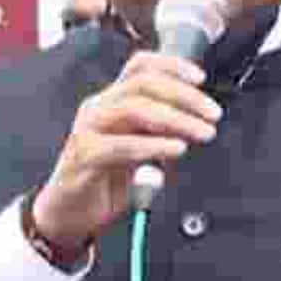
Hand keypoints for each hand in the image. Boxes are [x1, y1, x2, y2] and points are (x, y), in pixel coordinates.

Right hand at [31, 52, 222, 252]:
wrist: (68, 214)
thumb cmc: (104, 180)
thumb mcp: (141, 150)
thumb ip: (162, 133)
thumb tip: (197, 121)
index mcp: (112, 101)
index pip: (141, 67)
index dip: (172, 66)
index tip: (201, 78)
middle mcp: (99, 107)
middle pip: (143, 83)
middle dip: (184, 95)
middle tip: (212, 114)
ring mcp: (88, 128)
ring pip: (134, 107)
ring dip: (176, 118)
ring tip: (202, 132)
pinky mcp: (84, 155)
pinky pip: (122, 144)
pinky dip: (154, 145)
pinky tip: (177, 149)